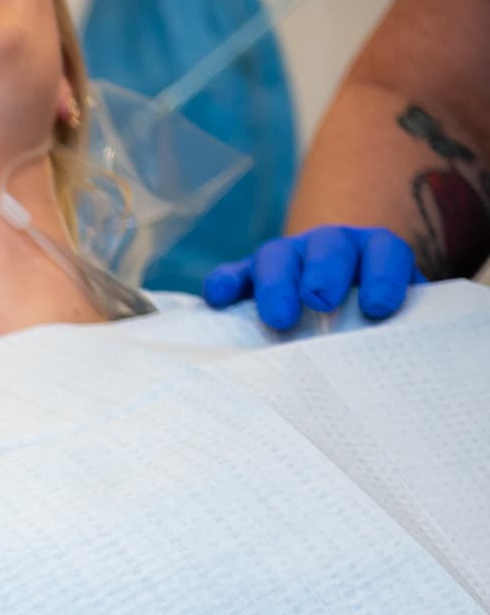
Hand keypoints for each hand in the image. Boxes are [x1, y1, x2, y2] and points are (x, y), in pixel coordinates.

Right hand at [202, 224, 420, 330]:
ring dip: (276, 284)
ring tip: (280, 319)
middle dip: (324, 273)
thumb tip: (392, 368)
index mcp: (374, 253)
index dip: (383, 276)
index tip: (377, 308)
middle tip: (322, 303)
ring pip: (276, 256)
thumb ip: (395, 335)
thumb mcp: (388, 327)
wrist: (330, 326)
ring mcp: (286, 258)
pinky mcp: (245, 277)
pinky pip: (231, 275)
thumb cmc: (366, 329)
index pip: (384, 253)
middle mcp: (330, 246)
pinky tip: (219, 301)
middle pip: (327, 246)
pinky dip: (224, 284)